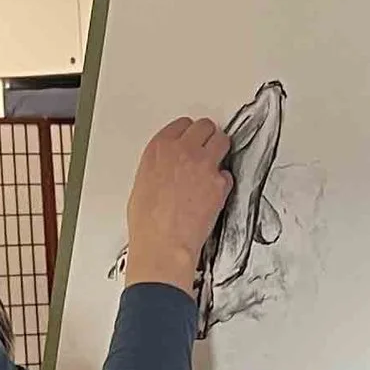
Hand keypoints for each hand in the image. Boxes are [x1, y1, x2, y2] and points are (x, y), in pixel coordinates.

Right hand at [123, 117, 230, 292]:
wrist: (163, 244)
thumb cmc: (148, 223)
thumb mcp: (142, 184)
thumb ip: (159, 166)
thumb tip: (169, 169)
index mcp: (159, 149)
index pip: (181, 124)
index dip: (188, 133)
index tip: (190, 140)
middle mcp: (182, 150)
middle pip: (204, 126)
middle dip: (206, 136)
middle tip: (206, 148)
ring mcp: (204, 165)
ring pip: (222, 140)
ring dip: (220, 149)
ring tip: (215, 162)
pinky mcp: (220, 183)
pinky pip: (227, 173)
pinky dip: (223, 181)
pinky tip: (214, 192)